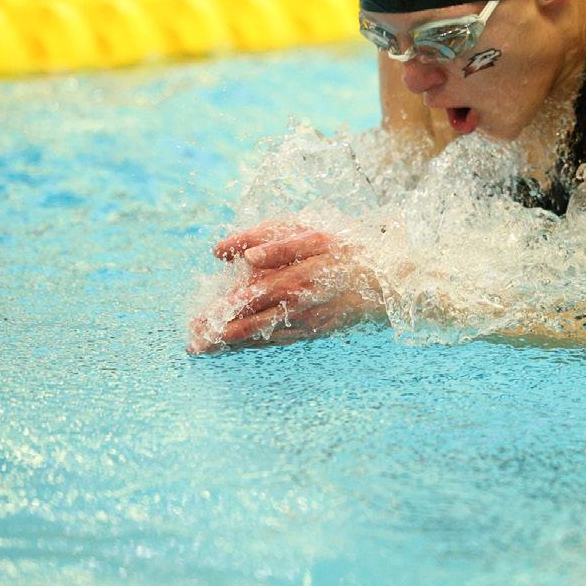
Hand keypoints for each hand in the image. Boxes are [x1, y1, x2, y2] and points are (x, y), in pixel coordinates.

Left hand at [189, 222, 380, 352]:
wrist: (392, 283)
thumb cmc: (352, 252)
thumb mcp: (316, 237)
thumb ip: (278, 243)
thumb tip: (246, 257)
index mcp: (292, 282)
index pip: (245, 300)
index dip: (220, 312)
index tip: (197, 321)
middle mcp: (296, 309)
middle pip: (249, 325)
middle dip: (219, 336)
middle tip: (193, 346)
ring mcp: (306, 325)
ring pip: (262, 338)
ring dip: (233, 344)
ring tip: (208, 349)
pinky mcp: (317, 332)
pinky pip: (281, 341)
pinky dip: (258, 345)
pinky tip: (244, 345)